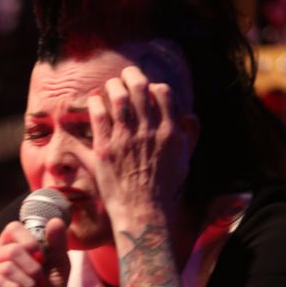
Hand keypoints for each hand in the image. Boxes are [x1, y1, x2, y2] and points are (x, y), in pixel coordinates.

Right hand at [0, 218, 69, 286]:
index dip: (31, 243)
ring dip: (26, 285)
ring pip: (5, 267)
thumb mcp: (58, 268)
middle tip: (38, 284)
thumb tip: (55, 221)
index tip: (41, 259)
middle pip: (11, 250)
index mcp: (7, 247)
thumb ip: (57, 245)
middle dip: (33, 270)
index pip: (13, 228)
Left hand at [87, 66, 195, 227]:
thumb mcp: (184, 162)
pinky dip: (97, 103)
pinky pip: (99, 116)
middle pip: (139, 88)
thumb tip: (191, 116)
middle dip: (131, 76)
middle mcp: (148, 131)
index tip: (147, 88)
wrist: (143, 212)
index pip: (162, 94)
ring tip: (110, 85)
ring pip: (119, 97)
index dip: (154, 86)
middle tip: (126, 74)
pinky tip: (95, 101)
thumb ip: (186, 137)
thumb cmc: (164, 190)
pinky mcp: (105, 147)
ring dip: (113, 86)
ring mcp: (126, 138)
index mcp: (168, 132)